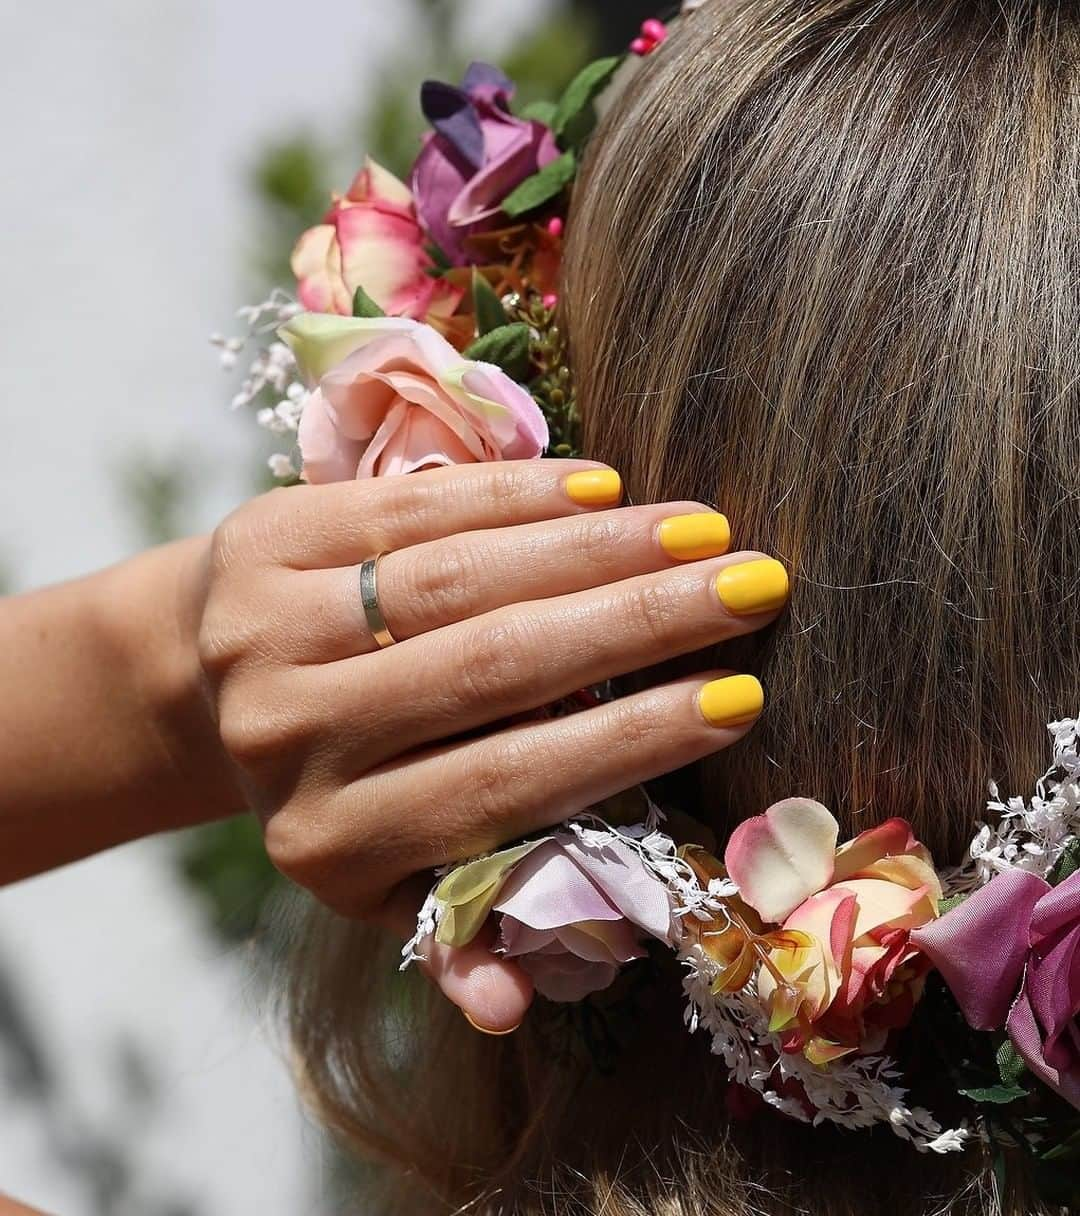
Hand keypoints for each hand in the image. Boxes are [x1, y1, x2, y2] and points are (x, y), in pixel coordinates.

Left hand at [191, 460, 788, 1029]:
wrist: (204, 681)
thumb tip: (518, 1005)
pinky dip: (513, 494)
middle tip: (753, 587)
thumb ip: (453, 926)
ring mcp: (268, 629)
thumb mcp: (379, 873)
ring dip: (595, 547)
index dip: (628, 739)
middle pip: (493, 666)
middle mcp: (289, 735)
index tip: (737, 697)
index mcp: (330, 842)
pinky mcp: (264, 538)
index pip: (506, 785)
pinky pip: (411, 507)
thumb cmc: (337, 781)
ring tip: (700, 530)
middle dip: (640, 623)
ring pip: (458, 578)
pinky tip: (601, 487)